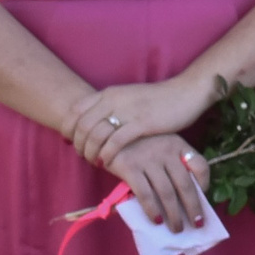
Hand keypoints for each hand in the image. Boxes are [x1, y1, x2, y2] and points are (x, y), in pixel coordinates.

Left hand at [69, 75, 215, 167]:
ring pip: (95, 135)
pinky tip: (108, 162)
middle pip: (82, 125)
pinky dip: (107, 154)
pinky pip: (115, 142)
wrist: (187, 93)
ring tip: (93, 161)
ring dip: (90, 152)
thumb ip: (111, 106)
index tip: (71, 141)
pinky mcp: (142, 123)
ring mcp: (127, 111)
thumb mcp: (129, 96)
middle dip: (78, 144)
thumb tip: (96, 122)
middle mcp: (114, 100)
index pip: (75, 110)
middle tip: (82, 155)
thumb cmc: (159, 98)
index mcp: (109, 93)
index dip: (68, 128)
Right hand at [108, 134, 211, 228]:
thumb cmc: (138, 143)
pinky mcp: (129, 168)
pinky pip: (144, 193)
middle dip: (193, 207)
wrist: (106, 131)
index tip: (205, 196)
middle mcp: (166, 152)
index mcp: (178, 145)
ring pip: (166, 192)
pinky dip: (152, 209)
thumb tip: (188, 192)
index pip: (200, 164)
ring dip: (173, 214)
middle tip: (197, 224)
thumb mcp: (161, 144)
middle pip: (185, 184)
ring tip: (177, 228)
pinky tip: (156, 220)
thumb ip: (173, 162)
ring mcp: (148, 160)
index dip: (205, 182)